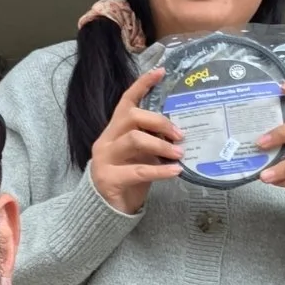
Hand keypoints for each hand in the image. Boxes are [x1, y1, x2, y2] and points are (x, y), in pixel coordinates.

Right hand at [89, 67, 184, 214]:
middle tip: (180, 134)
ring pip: (134, 140)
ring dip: (161, 145)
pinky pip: (138, 170)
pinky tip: (175, 171)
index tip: (160, 72)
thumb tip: (179, 134)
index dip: (142, 85)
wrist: (104, 211)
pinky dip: (160, 170)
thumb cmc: (127, 181)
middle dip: (159, 122)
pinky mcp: (109, 179)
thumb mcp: (140, 157)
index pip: (126, 101)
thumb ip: (152, 143)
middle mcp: (106, 141)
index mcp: (113, 131)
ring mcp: (105, 159)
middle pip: (132, 117)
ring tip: (179, 153)